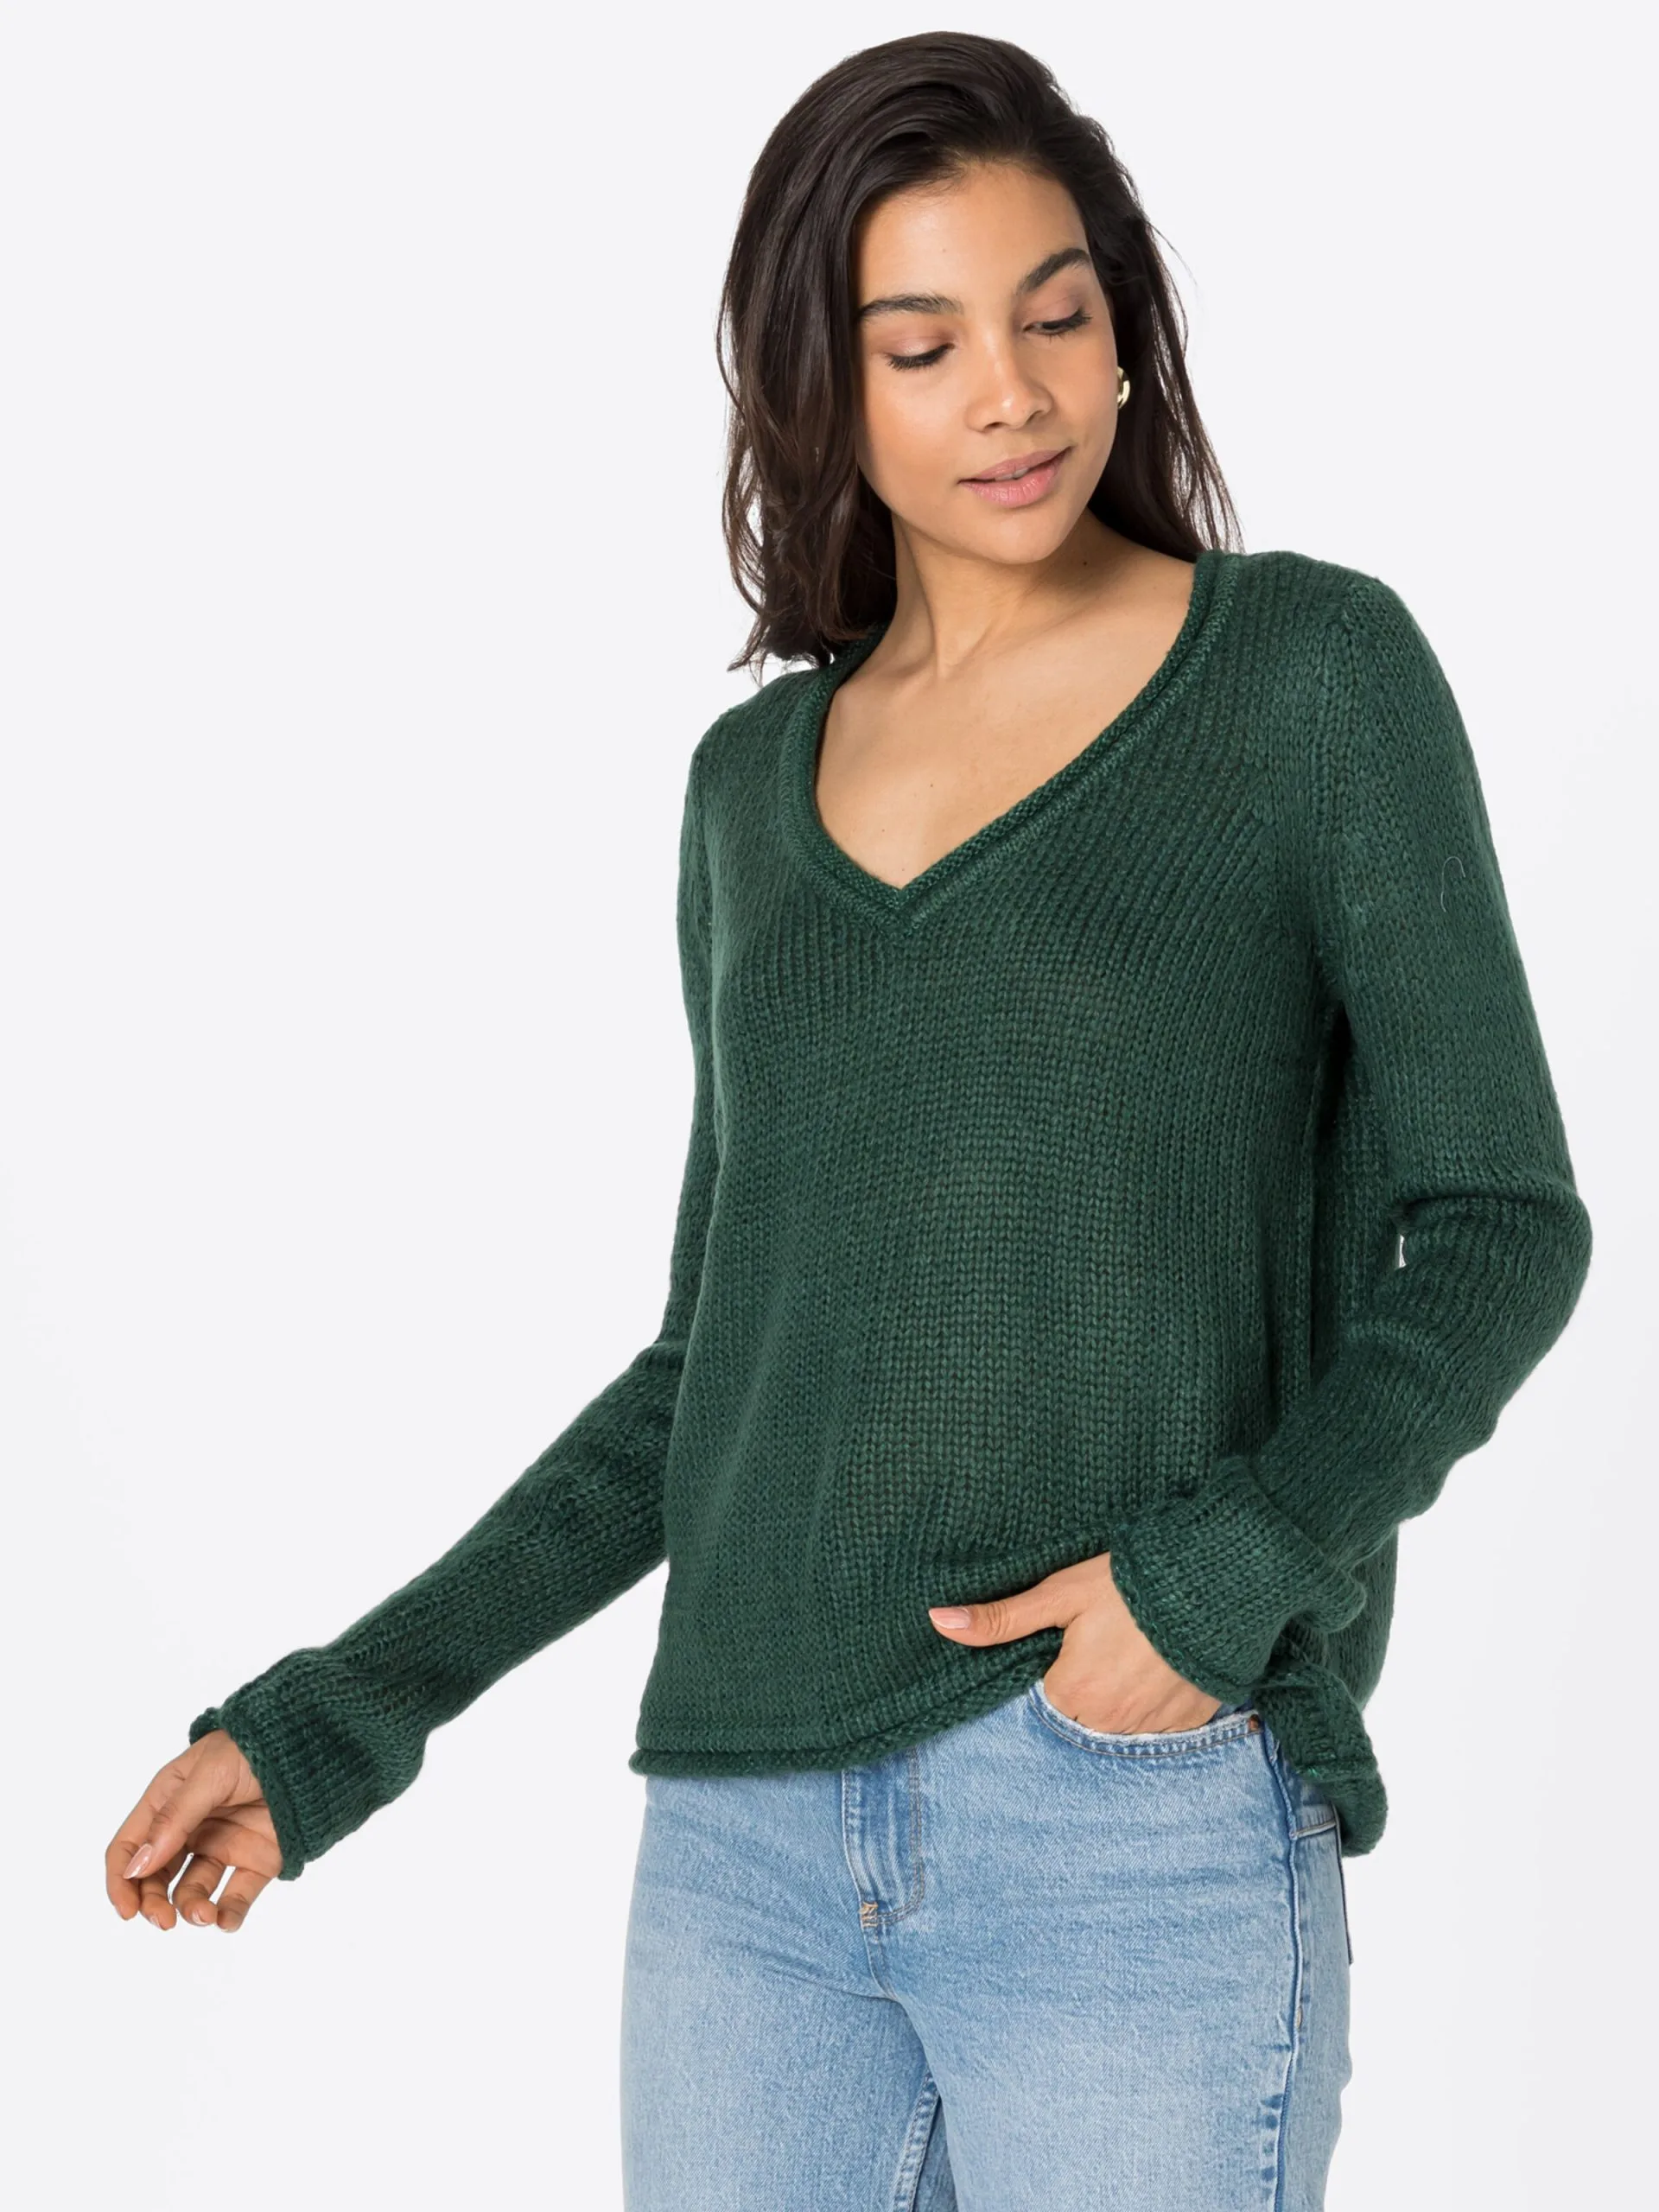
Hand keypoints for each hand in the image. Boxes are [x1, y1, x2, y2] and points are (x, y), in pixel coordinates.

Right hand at [105, 1729, 283, 1933]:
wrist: (312, 1748)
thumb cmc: (254, 1747)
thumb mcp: (209, 1775)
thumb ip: (175, 1818)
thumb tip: (138, 1866)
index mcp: (168, 1801)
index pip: (131, 1846)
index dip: (121, 1880)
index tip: (127, 1911)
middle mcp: (190, 1828)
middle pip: (156, 1877)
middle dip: (153, 1903)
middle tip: (163, 1921)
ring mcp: (222, 1845)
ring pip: (193, 1891)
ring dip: (191, 1909)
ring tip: (204, 1915)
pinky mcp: (255, 1860)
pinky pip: (236, 1896)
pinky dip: (229, 1914)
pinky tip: (226, 1920)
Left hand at [928, 1549, 1223, 1732]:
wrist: (1214, 1579)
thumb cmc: (1129, 1584)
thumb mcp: (1059, 1594)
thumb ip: (1001, 1619)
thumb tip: (939, 1622)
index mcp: (1073, 1695)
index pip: (1044, 1698)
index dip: (1053, 1668)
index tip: (1068, 1643)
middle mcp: (1111, 1723)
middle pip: (1080, 1715)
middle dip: (1084, 1686)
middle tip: (1102, 1640)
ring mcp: (1155, 1727)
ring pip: (1120, 1722)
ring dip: (1120, 1696)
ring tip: (1132, 1649)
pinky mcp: (1192, 1722)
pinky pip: (1162, 1723)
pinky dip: (1157, 1700)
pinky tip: (1160, 1664)